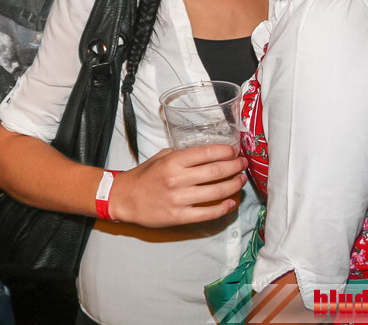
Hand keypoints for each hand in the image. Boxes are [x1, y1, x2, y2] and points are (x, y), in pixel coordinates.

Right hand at [109, 144, 247, 227]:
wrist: (125, 199)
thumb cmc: (143, 176)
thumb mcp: (160, 157)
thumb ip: (181, 154)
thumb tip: (206, 152)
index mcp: (173, 161)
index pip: (207, 153)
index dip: (225, 152)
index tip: (234, 152)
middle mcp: (178, 179)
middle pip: (216, 171)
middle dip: (235, 166)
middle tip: (243, 164)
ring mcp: (179, 199)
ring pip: (216, 192)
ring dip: (233, 185)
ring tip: (241, 180)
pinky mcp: (179, 216)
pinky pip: (208, 213)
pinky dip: (223, 208)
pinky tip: (231, 202)